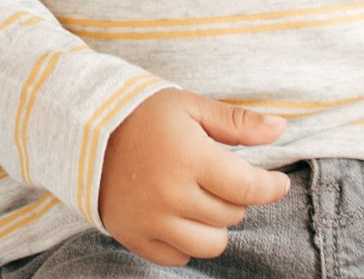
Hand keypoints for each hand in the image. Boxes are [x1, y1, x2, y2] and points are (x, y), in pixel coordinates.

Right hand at [98, 88, 290, 265]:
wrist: (83, 130)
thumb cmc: (142, 114)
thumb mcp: (189, 107)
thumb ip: (237, 122)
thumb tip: (280, 128)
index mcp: (190, 157)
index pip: (249, 188)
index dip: (271, 187)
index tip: (277, 182)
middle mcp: (171, 194)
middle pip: (232, 215)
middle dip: (234, 196)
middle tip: (217, 176)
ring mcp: (151, 220)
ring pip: (211, 243)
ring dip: (215, 224)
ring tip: (201, 199)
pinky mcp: (134, 237)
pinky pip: (179, 256)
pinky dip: (186, 240)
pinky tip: (178, 215)